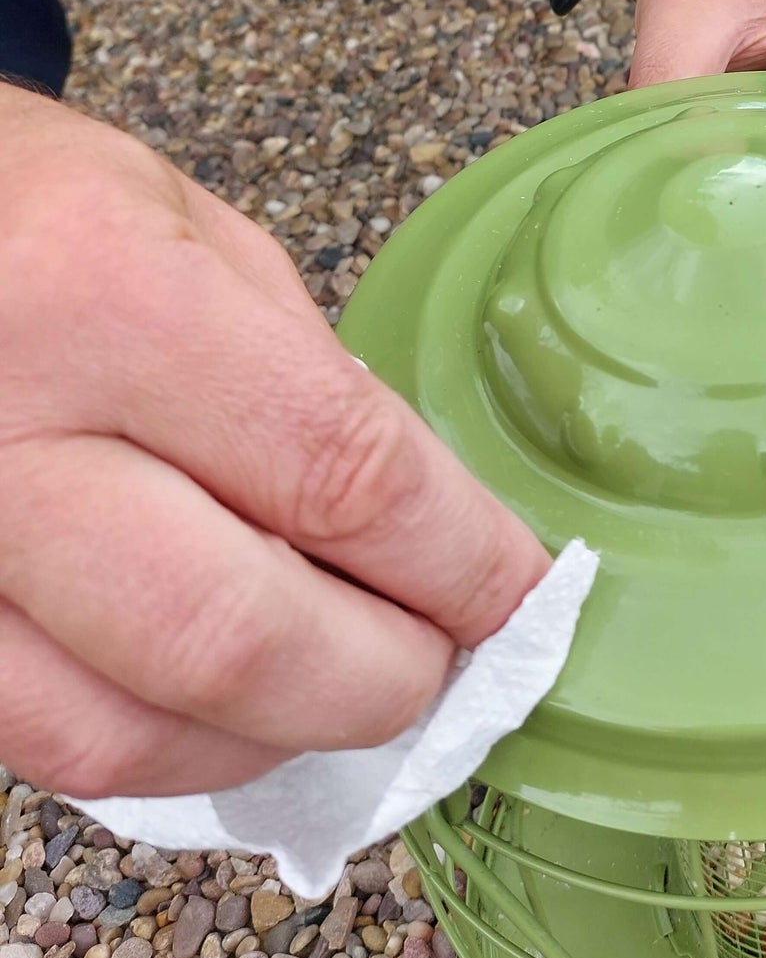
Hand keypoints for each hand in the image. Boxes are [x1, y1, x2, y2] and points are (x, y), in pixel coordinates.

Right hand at [0, 88, 550, 797]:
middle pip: (235, 639)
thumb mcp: (200, 236)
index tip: (524, 596)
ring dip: (278, 737)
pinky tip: (232, 703)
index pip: (339, 474)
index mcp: (107, 300)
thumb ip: (307, 383)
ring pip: (128, 734)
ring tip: (348, 686)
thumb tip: (419, 532)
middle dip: (381, 679)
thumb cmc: (39, 209)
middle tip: (448, 663)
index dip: (459, 561)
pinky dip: (170, 745)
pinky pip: (47, 748)